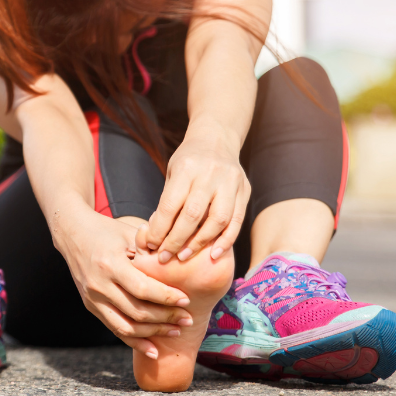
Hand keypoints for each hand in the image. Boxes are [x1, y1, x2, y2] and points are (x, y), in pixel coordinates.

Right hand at [55, 209, 193, 358]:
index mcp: (110, 264)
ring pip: (126, 326)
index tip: (186, 300)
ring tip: (175, 331)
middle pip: (137, 311)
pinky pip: (115, 329)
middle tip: (188, 318)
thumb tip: (180, 265)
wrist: (72, 234)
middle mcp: (99, 285)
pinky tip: (153, 349)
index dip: (166, 297)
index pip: (143, 288)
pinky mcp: (91, 306)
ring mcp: (93, 299)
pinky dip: (135, 342)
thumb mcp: (129, 233)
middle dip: (166, 318)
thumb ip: (151, 250)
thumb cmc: (107, 230)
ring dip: (154, 333)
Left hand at [141, 120, 249, 262]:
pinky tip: (214, 253)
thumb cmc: (188, 160)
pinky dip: (226, 240)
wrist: (217, 139)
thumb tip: (155, 236)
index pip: (171, 205)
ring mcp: (231, 182)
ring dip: (200, 243)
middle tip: (165, 257)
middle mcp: (210, 174)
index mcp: (187, 168)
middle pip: (193, 215)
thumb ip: (168, 201)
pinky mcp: (244, 190)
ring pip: (218, 220)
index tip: (151, 245)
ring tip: (185, 256)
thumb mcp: (172, 172)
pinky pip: (237, 221)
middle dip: (176, 240)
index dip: (159, 229)